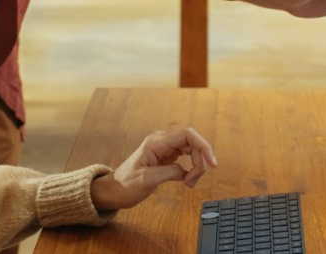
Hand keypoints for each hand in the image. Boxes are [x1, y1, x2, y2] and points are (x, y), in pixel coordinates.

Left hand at [90, 128, 218, 210]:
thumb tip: (185, 171)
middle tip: (193, 181)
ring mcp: (164, 149)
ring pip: (191, 151)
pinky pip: (186, 158)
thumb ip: (169, 172)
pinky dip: (191, 169)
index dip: (203, 146)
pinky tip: (187, 179)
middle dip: (199, 161)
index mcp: (156, 142)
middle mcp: (162, 142)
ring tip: (190, 183)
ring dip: (196, 166)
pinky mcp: (166, 157)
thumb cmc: (125, 185)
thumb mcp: (147, 180)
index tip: (212, 163)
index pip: (187, 135)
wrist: (113, 191)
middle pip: (192, 143)